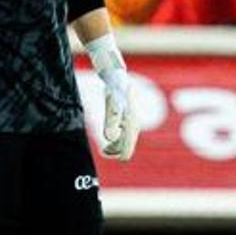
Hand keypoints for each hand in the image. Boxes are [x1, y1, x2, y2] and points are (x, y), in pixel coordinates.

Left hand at [85, 34, 138, 161]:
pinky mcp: (128, 122)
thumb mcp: (111, 105)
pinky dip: (116, 142)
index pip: (126, 153)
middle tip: (102, 149)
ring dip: (114, 148)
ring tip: (103, 146)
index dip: (114, 156)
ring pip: (124, 145)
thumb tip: (109, 138)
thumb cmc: (114, 91)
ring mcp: (131, 126)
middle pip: (125, 150)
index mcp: (131, 127)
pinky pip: (124, 138)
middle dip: (113, 152)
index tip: (103, 150)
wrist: (117, 78)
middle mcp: (134, 128)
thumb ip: (111, 121)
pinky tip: (108, 137)